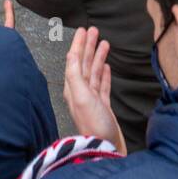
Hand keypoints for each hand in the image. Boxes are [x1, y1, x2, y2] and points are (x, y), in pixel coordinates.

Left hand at [63, 27, 125, 154]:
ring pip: (93, 71)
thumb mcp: (82, 97)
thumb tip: (71, 54)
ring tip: (103, 43)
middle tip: (93, 30)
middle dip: (88, 46)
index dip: (78, 44)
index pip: (74, 60)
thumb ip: (75, 75)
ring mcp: (91, 99)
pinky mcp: (102, 106)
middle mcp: (80, 92)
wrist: (104, 148)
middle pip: (83, 63)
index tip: (82, 30)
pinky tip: (106, 66)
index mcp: (73, 87)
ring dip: (97, 56)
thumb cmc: (93, 125)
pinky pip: (102, 84)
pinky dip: (104, 73)